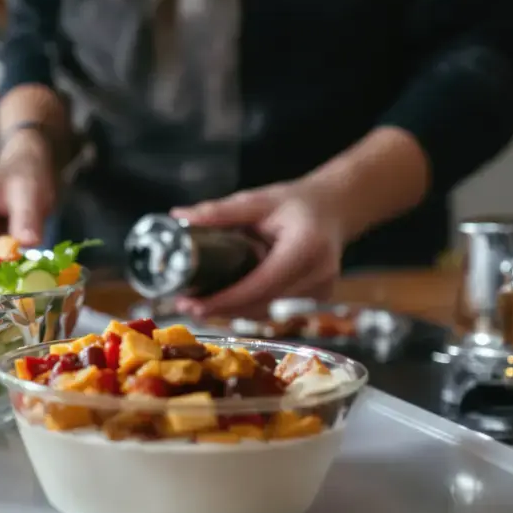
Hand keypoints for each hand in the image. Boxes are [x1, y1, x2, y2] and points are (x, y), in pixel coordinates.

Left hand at [170, 179, 347, 317]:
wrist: (333, 210)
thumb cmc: (296, 204)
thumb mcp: (258, 200)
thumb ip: (220, 212)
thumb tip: (179, 216)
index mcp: (306, 247)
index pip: (261, 284)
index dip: (227, 299)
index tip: (194, 304)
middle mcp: (318, 275)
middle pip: (261, 304)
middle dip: (222, 308)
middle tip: (185, 305)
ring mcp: (320, 292)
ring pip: (266, 311)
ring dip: (232, 311)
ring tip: (197, 304)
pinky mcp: (315, 300)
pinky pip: (274, 309)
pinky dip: (248, 307)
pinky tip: (224, 301)